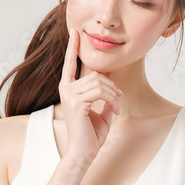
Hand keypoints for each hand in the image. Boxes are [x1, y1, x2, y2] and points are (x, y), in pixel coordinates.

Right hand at [58, 28, 122, 160]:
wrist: (84, 152)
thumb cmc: (91, 133)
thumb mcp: (100, 108)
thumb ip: (103, 92)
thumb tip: (110, 78)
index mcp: (68, 88)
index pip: (70, 63)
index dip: (72, 46)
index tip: (75, 32)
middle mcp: (66, 88)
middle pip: (95, 74)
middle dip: (112, 86)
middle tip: (119, 99)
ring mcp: (69, 94)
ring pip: (99, 83)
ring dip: (113, 95)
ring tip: (116, 107)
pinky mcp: (76, 102)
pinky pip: (100, 92)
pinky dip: (112, 100)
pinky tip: (114, 111)